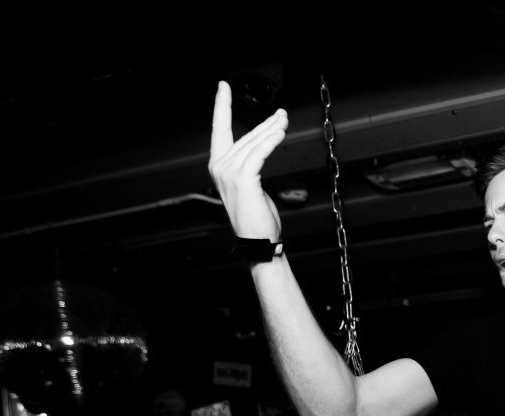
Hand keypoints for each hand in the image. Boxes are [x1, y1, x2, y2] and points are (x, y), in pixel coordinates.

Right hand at [208, 80, 285, 241]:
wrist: (257, 240)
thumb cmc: (257, 217)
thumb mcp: (250, 186)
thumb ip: (250, 165)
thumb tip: (260, 148)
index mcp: (218, 166)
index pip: (219, 129)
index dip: (221, 106)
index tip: (223, 86)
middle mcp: (219, 166)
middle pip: (246, 136)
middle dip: (265, 123)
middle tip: (282, 114)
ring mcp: (229, 172)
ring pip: (254, 142)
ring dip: (272, 129)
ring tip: (285, 120)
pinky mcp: (243, 178)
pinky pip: (260, 152)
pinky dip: (272, 141)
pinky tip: (280, 133)